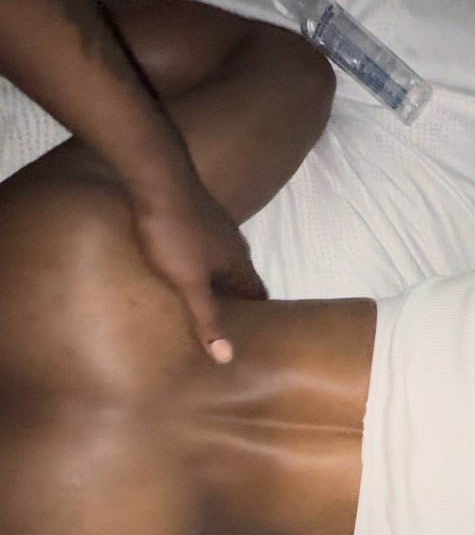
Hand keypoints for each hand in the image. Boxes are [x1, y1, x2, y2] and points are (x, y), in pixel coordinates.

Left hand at [133, 178, 266, 361]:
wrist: (156, 176)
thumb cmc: (175, 233)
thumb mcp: (189, 283)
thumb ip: (208, 319)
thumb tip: (228, 357)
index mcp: (239, 263)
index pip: (258, 296)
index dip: (256, 318)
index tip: (250, 338)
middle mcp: (234, 245)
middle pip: (241, 280)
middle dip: (235, 303)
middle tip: (224, 327)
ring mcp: (215, 227)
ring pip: (221, 263)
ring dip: (216, 283)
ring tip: (201, 304)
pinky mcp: (195, 215)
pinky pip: (203, 248)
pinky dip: (199, 265)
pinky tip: (181, 271)